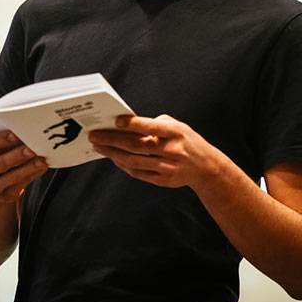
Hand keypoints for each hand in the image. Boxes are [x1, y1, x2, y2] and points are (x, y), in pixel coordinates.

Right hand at [0, 130, 47, 202]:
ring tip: (41, 159)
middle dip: (17, 154)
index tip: (15, 134)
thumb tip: (22, 129)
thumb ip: (1, 141)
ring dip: (29, 166)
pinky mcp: (5, 197)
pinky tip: (42, 166)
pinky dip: (33, 174)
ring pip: (12, 176)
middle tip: (31, 148)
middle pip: (0, 163)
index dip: (1, 140)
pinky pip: (21, 184)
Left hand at [88, 114, 219, 188]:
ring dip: (113, 154)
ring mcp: (167, 167)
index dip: (132, 124)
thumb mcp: (178, 126)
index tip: (115, 121)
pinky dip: (123, 165)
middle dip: (112, 140)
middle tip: (95, 136)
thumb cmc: (188, 142)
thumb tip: (130, 124)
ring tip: (99, 147)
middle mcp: (172, 150)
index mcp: (176, 132)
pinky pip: (138, 173)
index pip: (151, 127)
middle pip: (136, 146)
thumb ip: (157, 123)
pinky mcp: (163, 180)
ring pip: (134, 161)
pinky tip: (114, 158)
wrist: (206, 168)